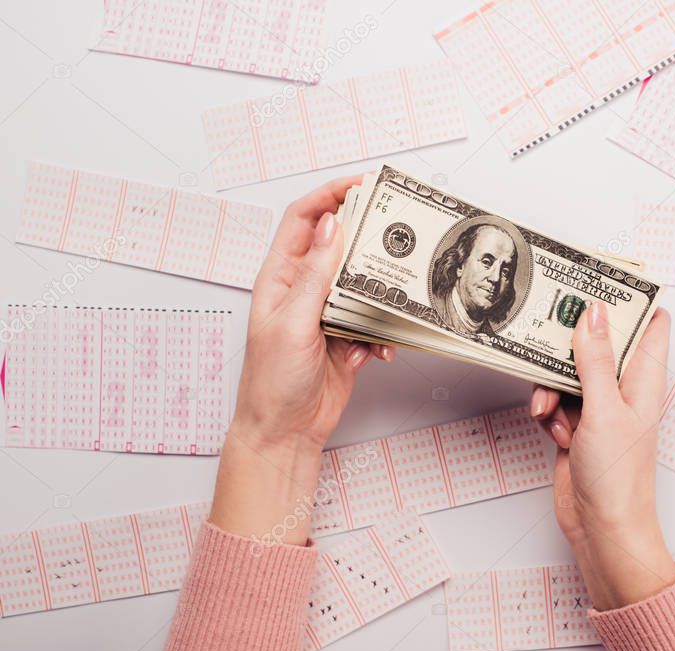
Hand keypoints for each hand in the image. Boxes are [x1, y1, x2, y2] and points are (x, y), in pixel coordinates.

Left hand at [209, 178, 392, 545]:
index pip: (303, 220)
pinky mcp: (346, 339)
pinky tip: (379, 351)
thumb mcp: (292, 322)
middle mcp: (303, 290)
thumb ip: (314, 274)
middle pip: (339, 246)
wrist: (283, 432)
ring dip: (379, 295)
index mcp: (280, 277)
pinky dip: (383, 334)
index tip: (361, 183)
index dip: (329, 196)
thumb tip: (330, 226)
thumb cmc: (271, 382)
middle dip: (366, 239)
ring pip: (362, 285)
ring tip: (390, 304)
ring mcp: (326, 314)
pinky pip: (374, 323)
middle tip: (394, 231)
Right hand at [531, 304, 674, 609]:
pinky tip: (553, 431)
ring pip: (570, 373)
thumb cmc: (619, 479)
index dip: (631, 301)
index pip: (650, 325)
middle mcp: (625, 389)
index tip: (601, 281)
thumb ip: (595, 359)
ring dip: (553, 388)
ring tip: (552, 411)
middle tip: (549, 336)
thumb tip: (594, 314)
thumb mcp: (604, 409)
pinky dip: (549, 412)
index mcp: (645, 379)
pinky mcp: (577, 426)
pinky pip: (556, 401)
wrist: (602, 529)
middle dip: (572, 345)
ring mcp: (600, 408)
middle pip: (599, 344)